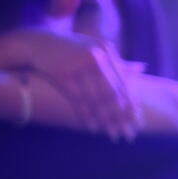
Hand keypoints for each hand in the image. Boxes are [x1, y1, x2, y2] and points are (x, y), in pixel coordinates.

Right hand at [0, 28, 136, 138]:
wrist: (36, 42)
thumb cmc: (70, 48)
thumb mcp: (94, 49)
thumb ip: (116, 61)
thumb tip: (142, 69)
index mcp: (106, 50)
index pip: (123, 84)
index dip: (131, 105)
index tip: (137, 123)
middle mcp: (94, 57)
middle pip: (112, 94)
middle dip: (121, 118)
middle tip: (128, 136)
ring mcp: (77, 65)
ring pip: (96, 99)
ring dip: (106, 121)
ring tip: (114, 136)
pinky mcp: (61, 74)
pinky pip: (77, 100)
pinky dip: (86, 115)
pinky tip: (93, 128)